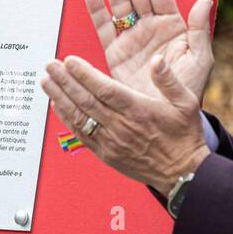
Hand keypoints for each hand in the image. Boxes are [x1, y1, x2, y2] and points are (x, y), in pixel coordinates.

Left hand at [42, 51, 208, 196]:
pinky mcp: (106, 153)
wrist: (181, 173)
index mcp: (138, 110)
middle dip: (65, 81)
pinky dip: (67, 119)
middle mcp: (121, 125)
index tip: (68, 61)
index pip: (104, 89)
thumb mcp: (186, 103)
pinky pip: (81, 134)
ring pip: (79, 116)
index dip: (84, 74)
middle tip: (49, 66)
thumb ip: (169, 79)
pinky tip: (57, 105)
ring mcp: (111, 141)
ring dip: (60, 98)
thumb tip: (157, 60)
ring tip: (46, 82)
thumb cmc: (184, 136)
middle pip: (86, 100)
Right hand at [86, 0, 213, 100]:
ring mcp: (132, 39)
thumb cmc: (187, 91)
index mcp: (173, 26)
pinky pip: (104, 28)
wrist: (167, 118)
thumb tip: (204, 2)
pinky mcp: (115, 53)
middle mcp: (151, 28)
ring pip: (120, 5)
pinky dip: (97, 11)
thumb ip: (200, 30)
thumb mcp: (200, 60)